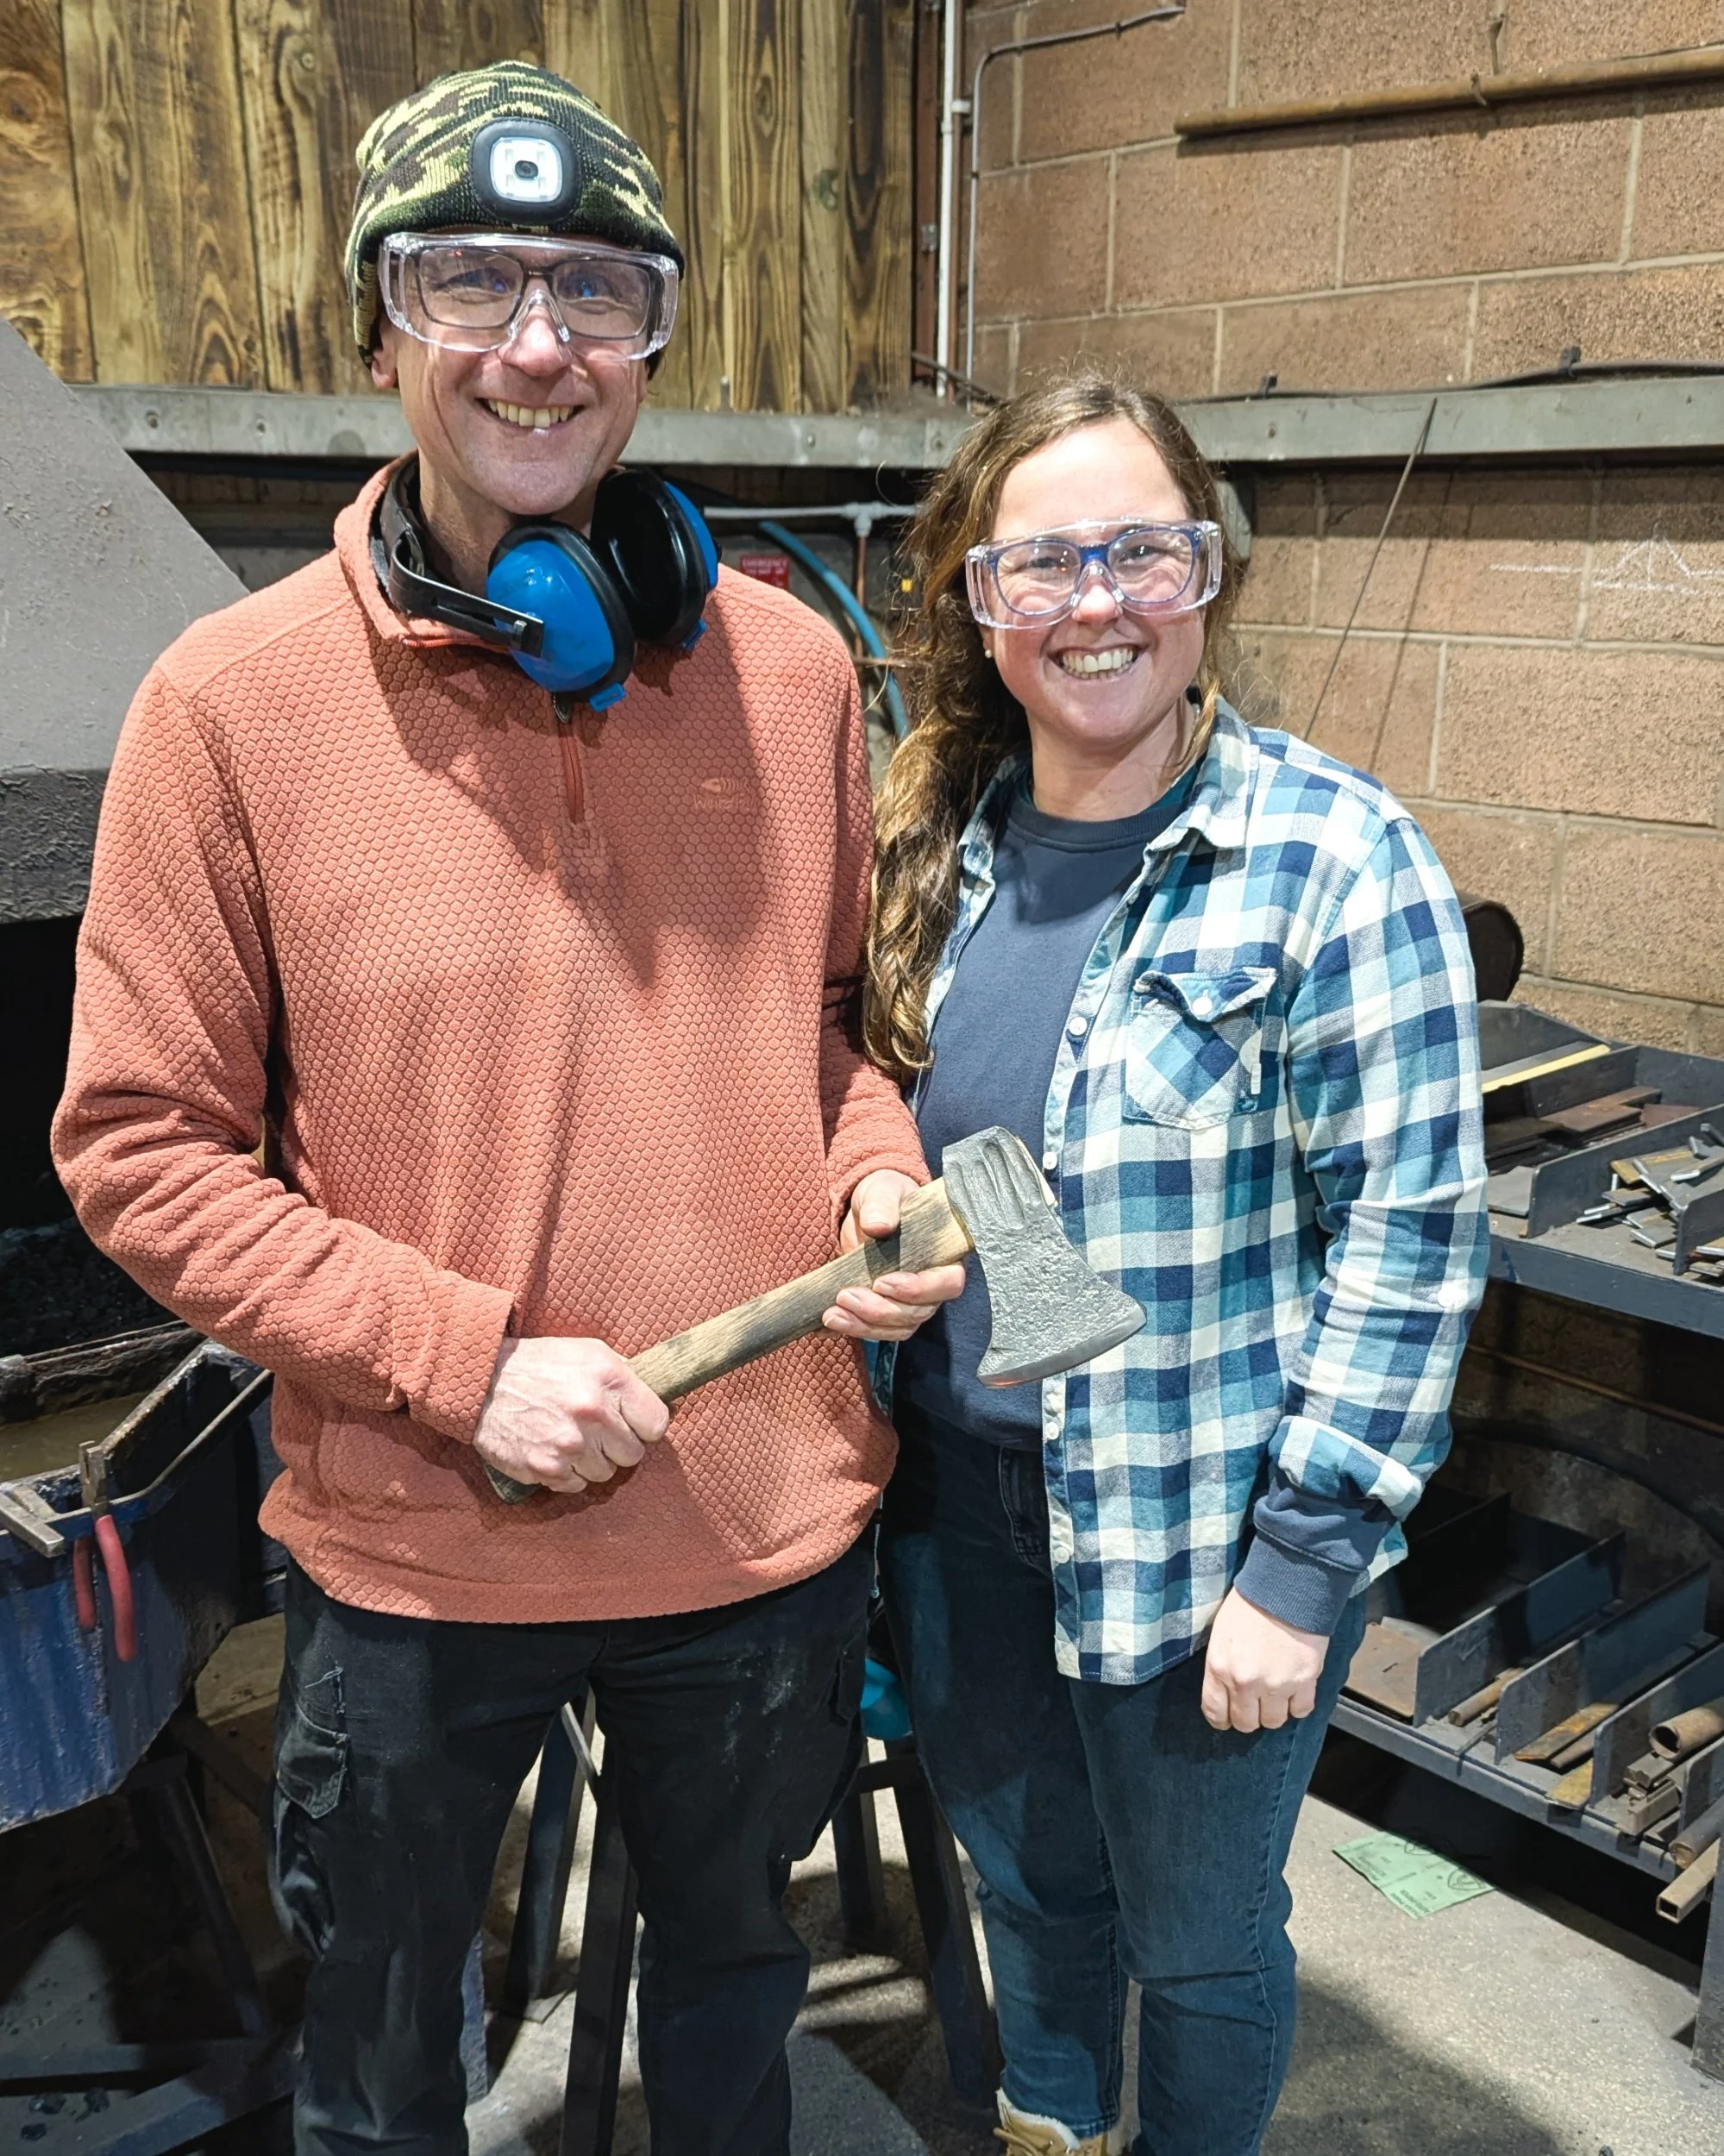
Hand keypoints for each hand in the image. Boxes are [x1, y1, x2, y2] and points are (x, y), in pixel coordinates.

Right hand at [472, 1337, 669, 1496]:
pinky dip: (567, 1473)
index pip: (657, 1423)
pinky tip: (553, 1449)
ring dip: (591, 1460)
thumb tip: (653, 1395)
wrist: (483, 1382)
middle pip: (633, 1454)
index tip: (633, 1424)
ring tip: (570, 1437)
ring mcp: (569, 1444)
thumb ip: (622, 1373)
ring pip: (605, 1473)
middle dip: (617, 1445)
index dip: (645, 1426)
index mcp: (609, 1379)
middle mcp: (593, 1413)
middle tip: (596, 1431)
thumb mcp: (587, 1351)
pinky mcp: (546, 1467)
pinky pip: (576, 1485)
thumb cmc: (539, 1364)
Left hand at [824, 1170, 966, 1343]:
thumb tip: (878, 1225)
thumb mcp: (883, 1191)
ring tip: (831, 1314)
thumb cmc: (885, 1197)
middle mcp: (931, 1286)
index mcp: (943, 1256)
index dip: (918, 1289)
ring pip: (895, 1328)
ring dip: (862, 1326)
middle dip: (879, 1311)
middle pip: (916, 1313)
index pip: (947, 1283)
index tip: (882, 1283)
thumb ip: (882, 1205)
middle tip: (845, 1296)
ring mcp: (909, 1303)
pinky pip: (873, 1330)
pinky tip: (824, 1324)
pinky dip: (849, 1329)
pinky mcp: (885, 1312)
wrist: (867, 1211)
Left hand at [1200, 1587, 1328, 1732]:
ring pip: (1274, 1722)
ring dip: (1274, 1711)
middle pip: (1245, 1723)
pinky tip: (1295, 1691)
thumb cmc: (1250, 1602)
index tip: (1227, 1716)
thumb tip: (1225, 1689)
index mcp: (1219, 1667)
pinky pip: (1301, 1711)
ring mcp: (1276, 1685)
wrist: (1285, 1585)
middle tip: (1254, 1703)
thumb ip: (1221, 1665)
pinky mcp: (1304, 1681)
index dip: (1221, 1719)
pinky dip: (1298, 1705)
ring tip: (1276, 1694)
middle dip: (1248, 1715)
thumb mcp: (1220, 1633)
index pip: (1215, 1712)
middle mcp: (1246, 1682)